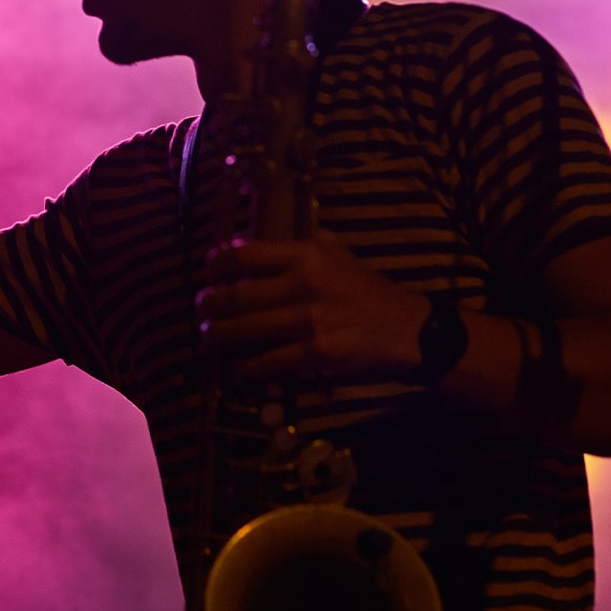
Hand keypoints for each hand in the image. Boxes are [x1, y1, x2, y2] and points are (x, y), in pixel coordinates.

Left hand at [196, 232, 431, 385]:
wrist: (408, 330)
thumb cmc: (370, 290)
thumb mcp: (340, 254)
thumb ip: (304, 246)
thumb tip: (261, 243)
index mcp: (309, 254)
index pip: (247, 254)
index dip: (219, 264)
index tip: (209, 271)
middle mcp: (304, 284)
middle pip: (238, 294)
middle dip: (210, 304)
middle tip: (202, 308)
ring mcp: (308, 321)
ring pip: (246, 329)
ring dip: (220, 335)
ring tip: (209, 336)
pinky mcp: (315, 354)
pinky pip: (268, 361)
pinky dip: (248, 366)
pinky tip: (239, 367)